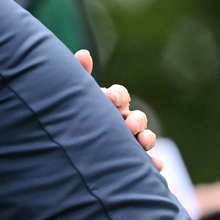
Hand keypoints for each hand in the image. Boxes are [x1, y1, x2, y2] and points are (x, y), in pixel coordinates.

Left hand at [75, 49, 160, 167]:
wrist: (64, 154)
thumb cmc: (71, 118)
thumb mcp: (73, 98)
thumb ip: (78, 77)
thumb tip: (84, 54)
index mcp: (108, 105)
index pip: (119, 96)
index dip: (117, 95)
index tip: (109, 98)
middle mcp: (122, 122)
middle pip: (137, 117)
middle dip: (135, 120)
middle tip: (128, 125)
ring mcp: (130, 143)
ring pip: (145, 138)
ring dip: (147, 138)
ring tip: (142, 142)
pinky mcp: (132, 163)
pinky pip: (148, 163)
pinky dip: (154, 163)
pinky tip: (155, 165)